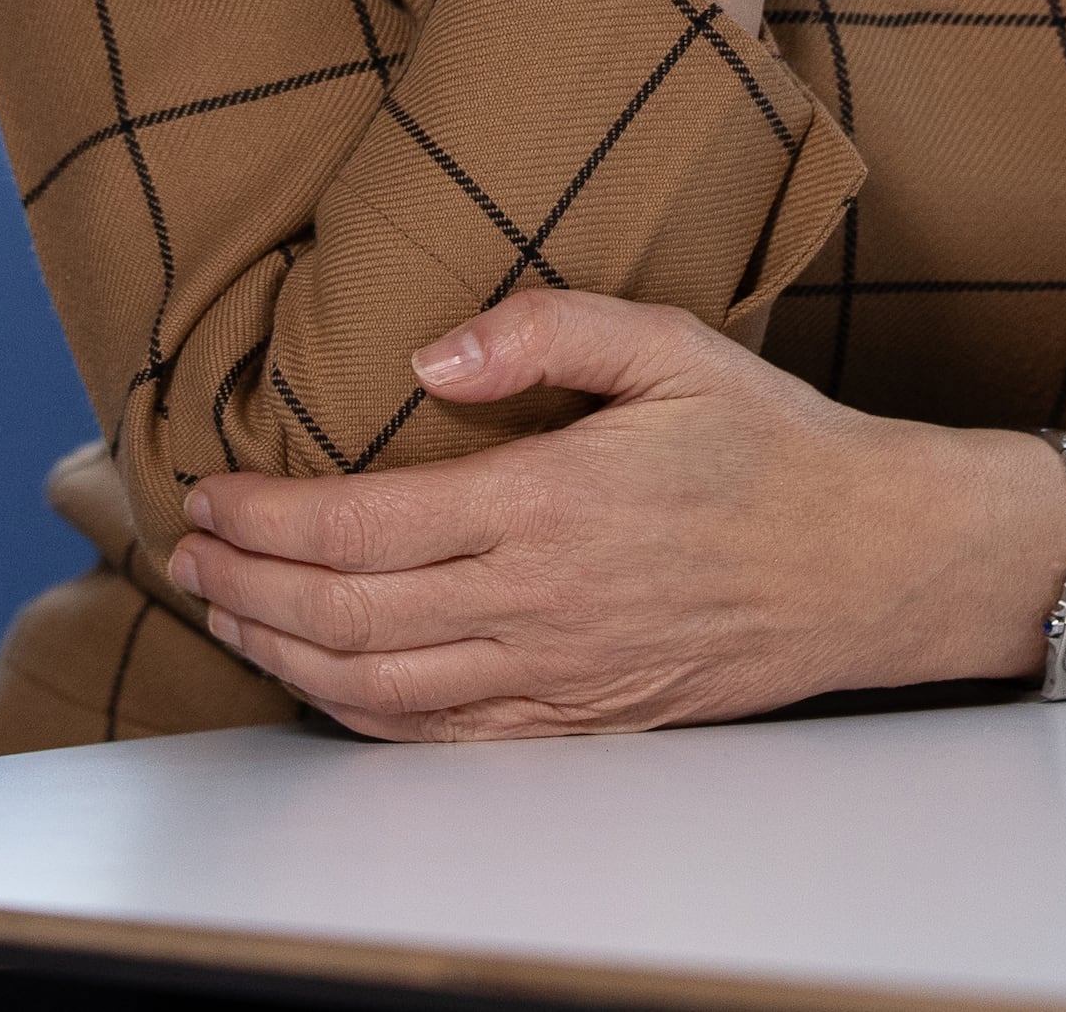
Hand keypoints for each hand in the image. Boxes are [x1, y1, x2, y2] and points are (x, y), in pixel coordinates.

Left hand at [162, 289, 1029, 740]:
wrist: (878, 562)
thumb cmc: (774, 446)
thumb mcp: (672, 344)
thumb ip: (545, 328)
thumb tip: (429, 354)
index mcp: (549, 506)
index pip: (364, 524)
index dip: (267, 517)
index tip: (211, 493)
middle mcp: (541, 604)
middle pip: (348, 615)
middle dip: (247, 585)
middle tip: (187, 552)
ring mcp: (559, 674)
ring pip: (381, 689)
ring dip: (284, 653)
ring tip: (225, 611)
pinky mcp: (583, 717)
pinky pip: (445, 736)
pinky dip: (361, 716)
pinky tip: (321, 683)